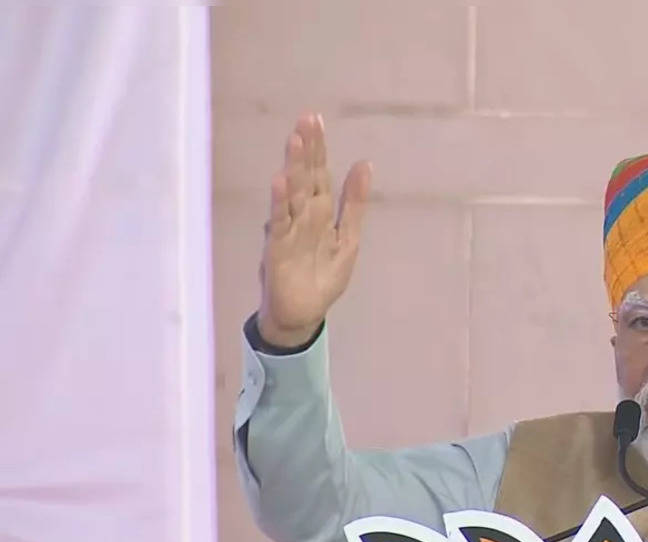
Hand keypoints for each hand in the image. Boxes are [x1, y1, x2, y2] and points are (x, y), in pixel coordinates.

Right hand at [257, 112, 371, 347]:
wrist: (303, 314)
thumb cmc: (323, 275)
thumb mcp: (348, 238)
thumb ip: (356, 203)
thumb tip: (365, 163)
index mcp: (321, 211)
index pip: (319, 173)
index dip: (318, 148)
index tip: (315, 118)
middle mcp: (302, 215)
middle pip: (305, 176)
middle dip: (306, 149)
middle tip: (307, 118)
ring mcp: (288, 229)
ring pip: (292, 193)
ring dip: (293, 168)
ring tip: (295, 140)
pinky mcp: (277, 248)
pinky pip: (279, 222)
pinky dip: (280, 203)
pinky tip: (280, 182)